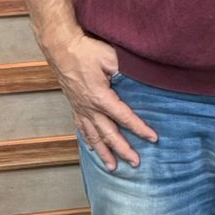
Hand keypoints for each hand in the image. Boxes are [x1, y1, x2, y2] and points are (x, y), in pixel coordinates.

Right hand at [47, 31, 156, 168]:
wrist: (60, 47)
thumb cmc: (86, 50)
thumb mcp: (110, 57)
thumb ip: (126, 70)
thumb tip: (141, 77)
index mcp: (101, 97)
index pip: (124, 117)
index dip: (140, 128)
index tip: (153, 138)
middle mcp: (89, 107)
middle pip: (109, 134)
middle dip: (123, 149)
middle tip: (135, 163)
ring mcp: (80, 108)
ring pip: (93, 136)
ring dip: (104, 152)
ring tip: (113, 167)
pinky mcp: (74, 105)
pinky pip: (82, 128)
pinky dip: (88, 141)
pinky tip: (92, 149)